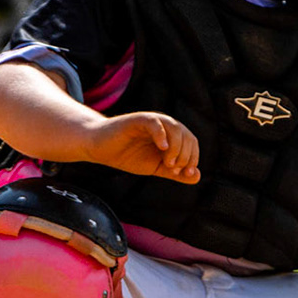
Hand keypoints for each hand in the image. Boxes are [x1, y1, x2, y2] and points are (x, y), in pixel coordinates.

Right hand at [84, 112, 199, 183]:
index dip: (193, 158)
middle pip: (187, 135)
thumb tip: (197, 177)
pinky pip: (155, 123)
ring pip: (175, 127)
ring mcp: (152, 122)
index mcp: (171, 136)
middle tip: (174, 169)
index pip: (191, 143)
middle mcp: (164, 126)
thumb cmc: (127, 155)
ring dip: (176, 147)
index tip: (185, 173)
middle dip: (186, 155)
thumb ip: (175, 172)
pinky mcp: (137, 120)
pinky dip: (162, 134)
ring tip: (168, 163)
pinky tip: (162, 148)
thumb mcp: (155, 167)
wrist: (100, 148)